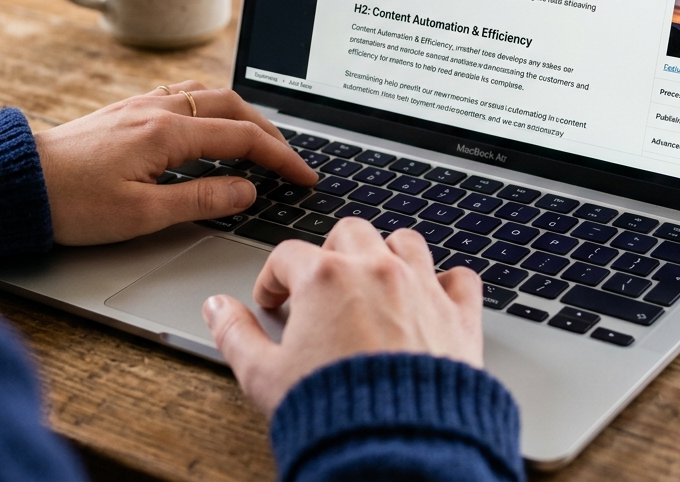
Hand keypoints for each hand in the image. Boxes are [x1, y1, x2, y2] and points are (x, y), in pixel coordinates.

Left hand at [34, 81, 314, 244]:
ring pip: (208, 94)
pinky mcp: (126, 111)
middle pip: (233, 107)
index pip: (243, 138)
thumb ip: (200, 199)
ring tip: (259, 140)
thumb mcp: (141, 215)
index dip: (281, 158)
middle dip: (270, 131)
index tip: (303, 177)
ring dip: (242, 114)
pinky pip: (183, 94)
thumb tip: (246, 191)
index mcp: (168, 132)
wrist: (17, 182)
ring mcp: (140, 105)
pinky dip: (211, 107)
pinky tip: (208, 123)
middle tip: (290, 160)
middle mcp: (157, 109)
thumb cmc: (71, 203)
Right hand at [202, 218, 483, 416]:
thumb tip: (218, 310)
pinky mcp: (459, 316)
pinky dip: (448, 283)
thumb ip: (236, 336)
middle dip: (331, 252)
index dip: (273, 278)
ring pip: (407, 241)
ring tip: (376, 280)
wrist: (398, 446)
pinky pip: (461, 278)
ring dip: (389, 254)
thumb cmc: (332, 412)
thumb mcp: (264, 378)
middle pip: (350, 231)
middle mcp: (375, 271)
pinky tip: (434, 298)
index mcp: (325, 279)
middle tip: (323, 285)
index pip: (289, 255)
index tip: (273, 301)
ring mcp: (421, 289)